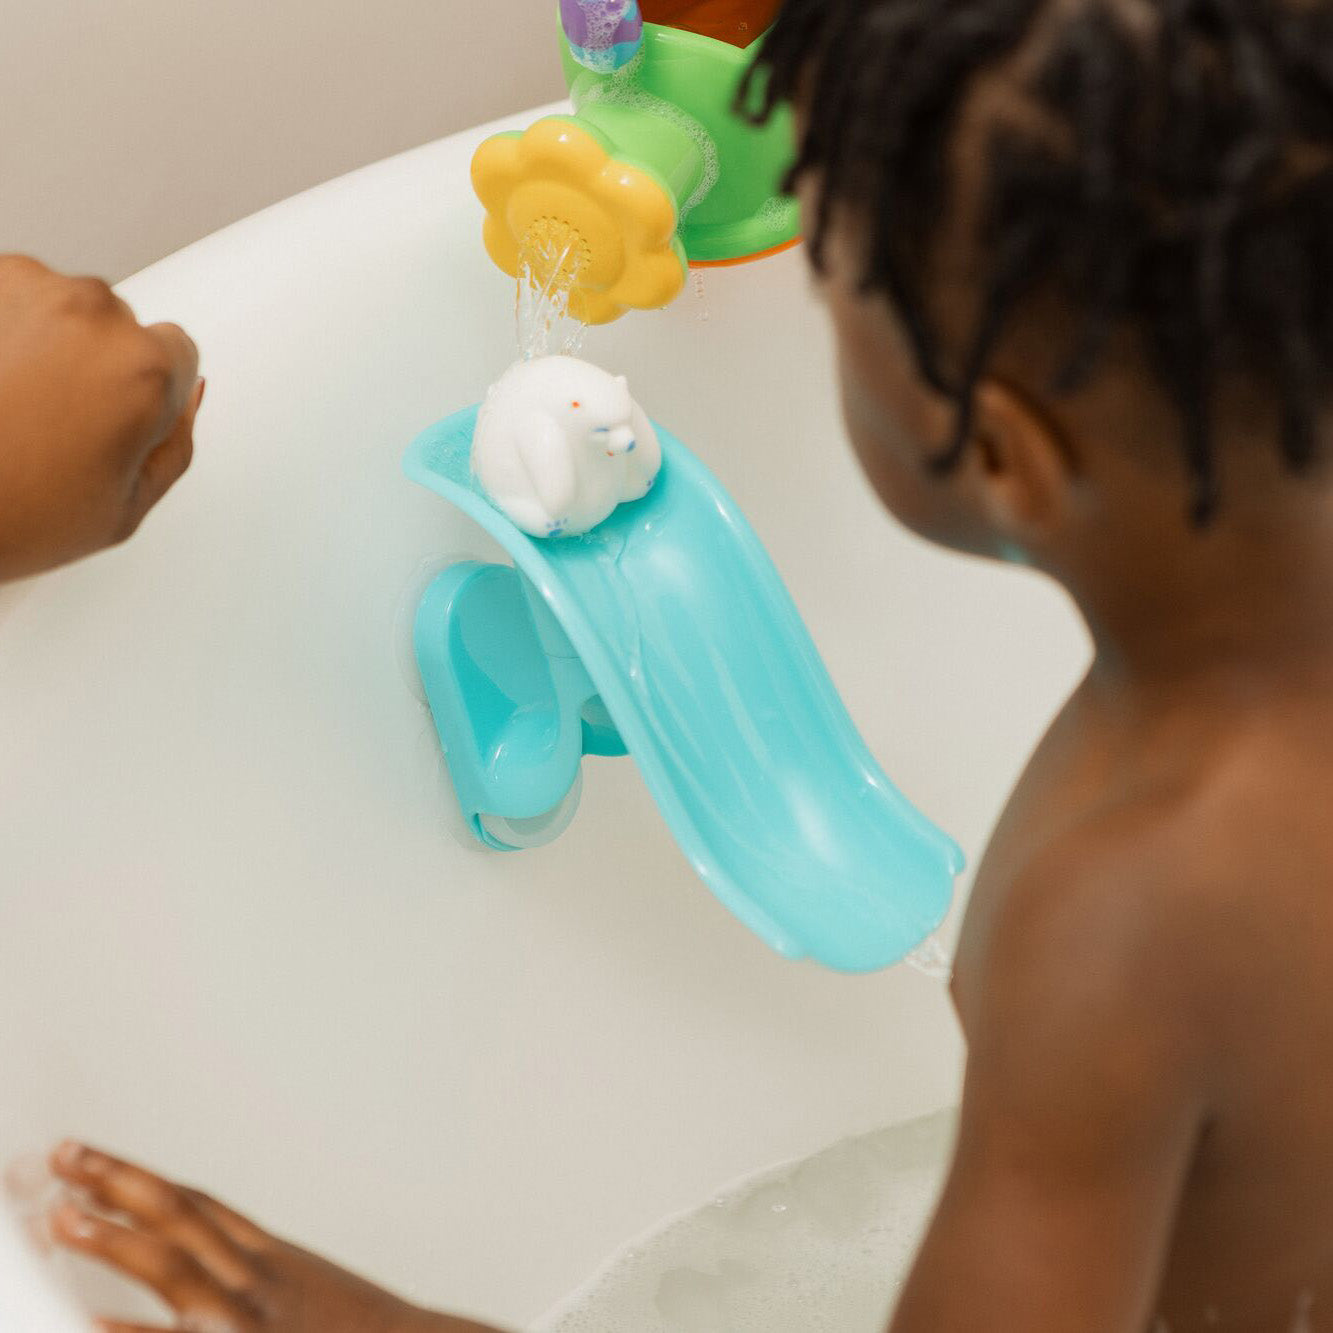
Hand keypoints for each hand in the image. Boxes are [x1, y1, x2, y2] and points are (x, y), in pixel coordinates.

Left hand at [0, 255, 202, 580]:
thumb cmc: (10, 512)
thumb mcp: (125, 508)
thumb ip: (174, 445)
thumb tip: (183, 401)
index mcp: (145, 369)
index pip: (181, 354)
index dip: (153, 393)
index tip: (122, 418)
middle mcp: (93, 315)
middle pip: (121, 327)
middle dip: (100, 367)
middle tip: (62, 424)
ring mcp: (30, 291)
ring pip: (64, 309)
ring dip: (49, 344)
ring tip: (17, 405)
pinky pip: (12, 298)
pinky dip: (5, 331)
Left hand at [49, 1143, 506, 1332]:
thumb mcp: (315, 1297)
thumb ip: (266, 1281)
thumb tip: (215, 1281)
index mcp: (272, 1262)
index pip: (195, 1204)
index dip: (140, 1177)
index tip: (92, 1156)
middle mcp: (257, 1279)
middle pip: (180, 1216)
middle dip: (118, 1183)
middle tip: (62, 1156)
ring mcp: (247, 1317)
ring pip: (175, 1264)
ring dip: (114, 1236)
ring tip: (59, 1215)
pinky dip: (129, 1332)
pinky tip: (81, 1323)